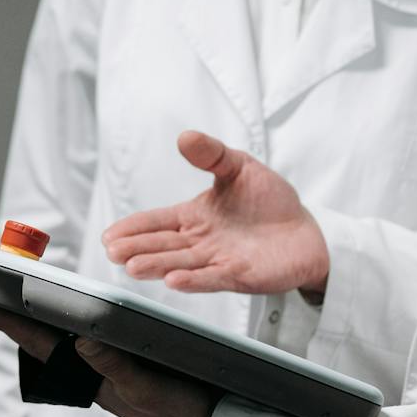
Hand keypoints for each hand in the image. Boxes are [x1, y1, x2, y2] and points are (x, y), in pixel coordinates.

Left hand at [0, 306, 220, 416]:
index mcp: (96, 380)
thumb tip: (79, 340)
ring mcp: (116, 377)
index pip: (45, 347)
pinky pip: (97, 350)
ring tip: (25, 310)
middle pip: (51, 345)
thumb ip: (116, 367)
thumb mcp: (150, 390)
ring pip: (71, 349)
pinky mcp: (135, 375)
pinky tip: (81, 327)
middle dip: (23, 323)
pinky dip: (82, 333)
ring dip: (48, 328)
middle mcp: (100, 377)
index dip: (13, 325)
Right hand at [102, 130, 328, 295]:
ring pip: (180, 263)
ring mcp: (216, 259)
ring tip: (134, 266)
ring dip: (156, 265)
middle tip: (114, 252)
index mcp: (194, 217)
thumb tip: (186, 136)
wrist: (307, 231)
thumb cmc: (270, 202)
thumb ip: (212, 154)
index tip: (110, 235)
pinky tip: (174, 280)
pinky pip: (211, 278)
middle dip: (136, 248)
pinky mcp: (238, 275)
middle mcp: (200, 241)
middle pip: (161, 245)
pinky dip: (192, 280)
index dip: (132, 228)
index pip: (156, 222)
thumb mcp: (239, 167)